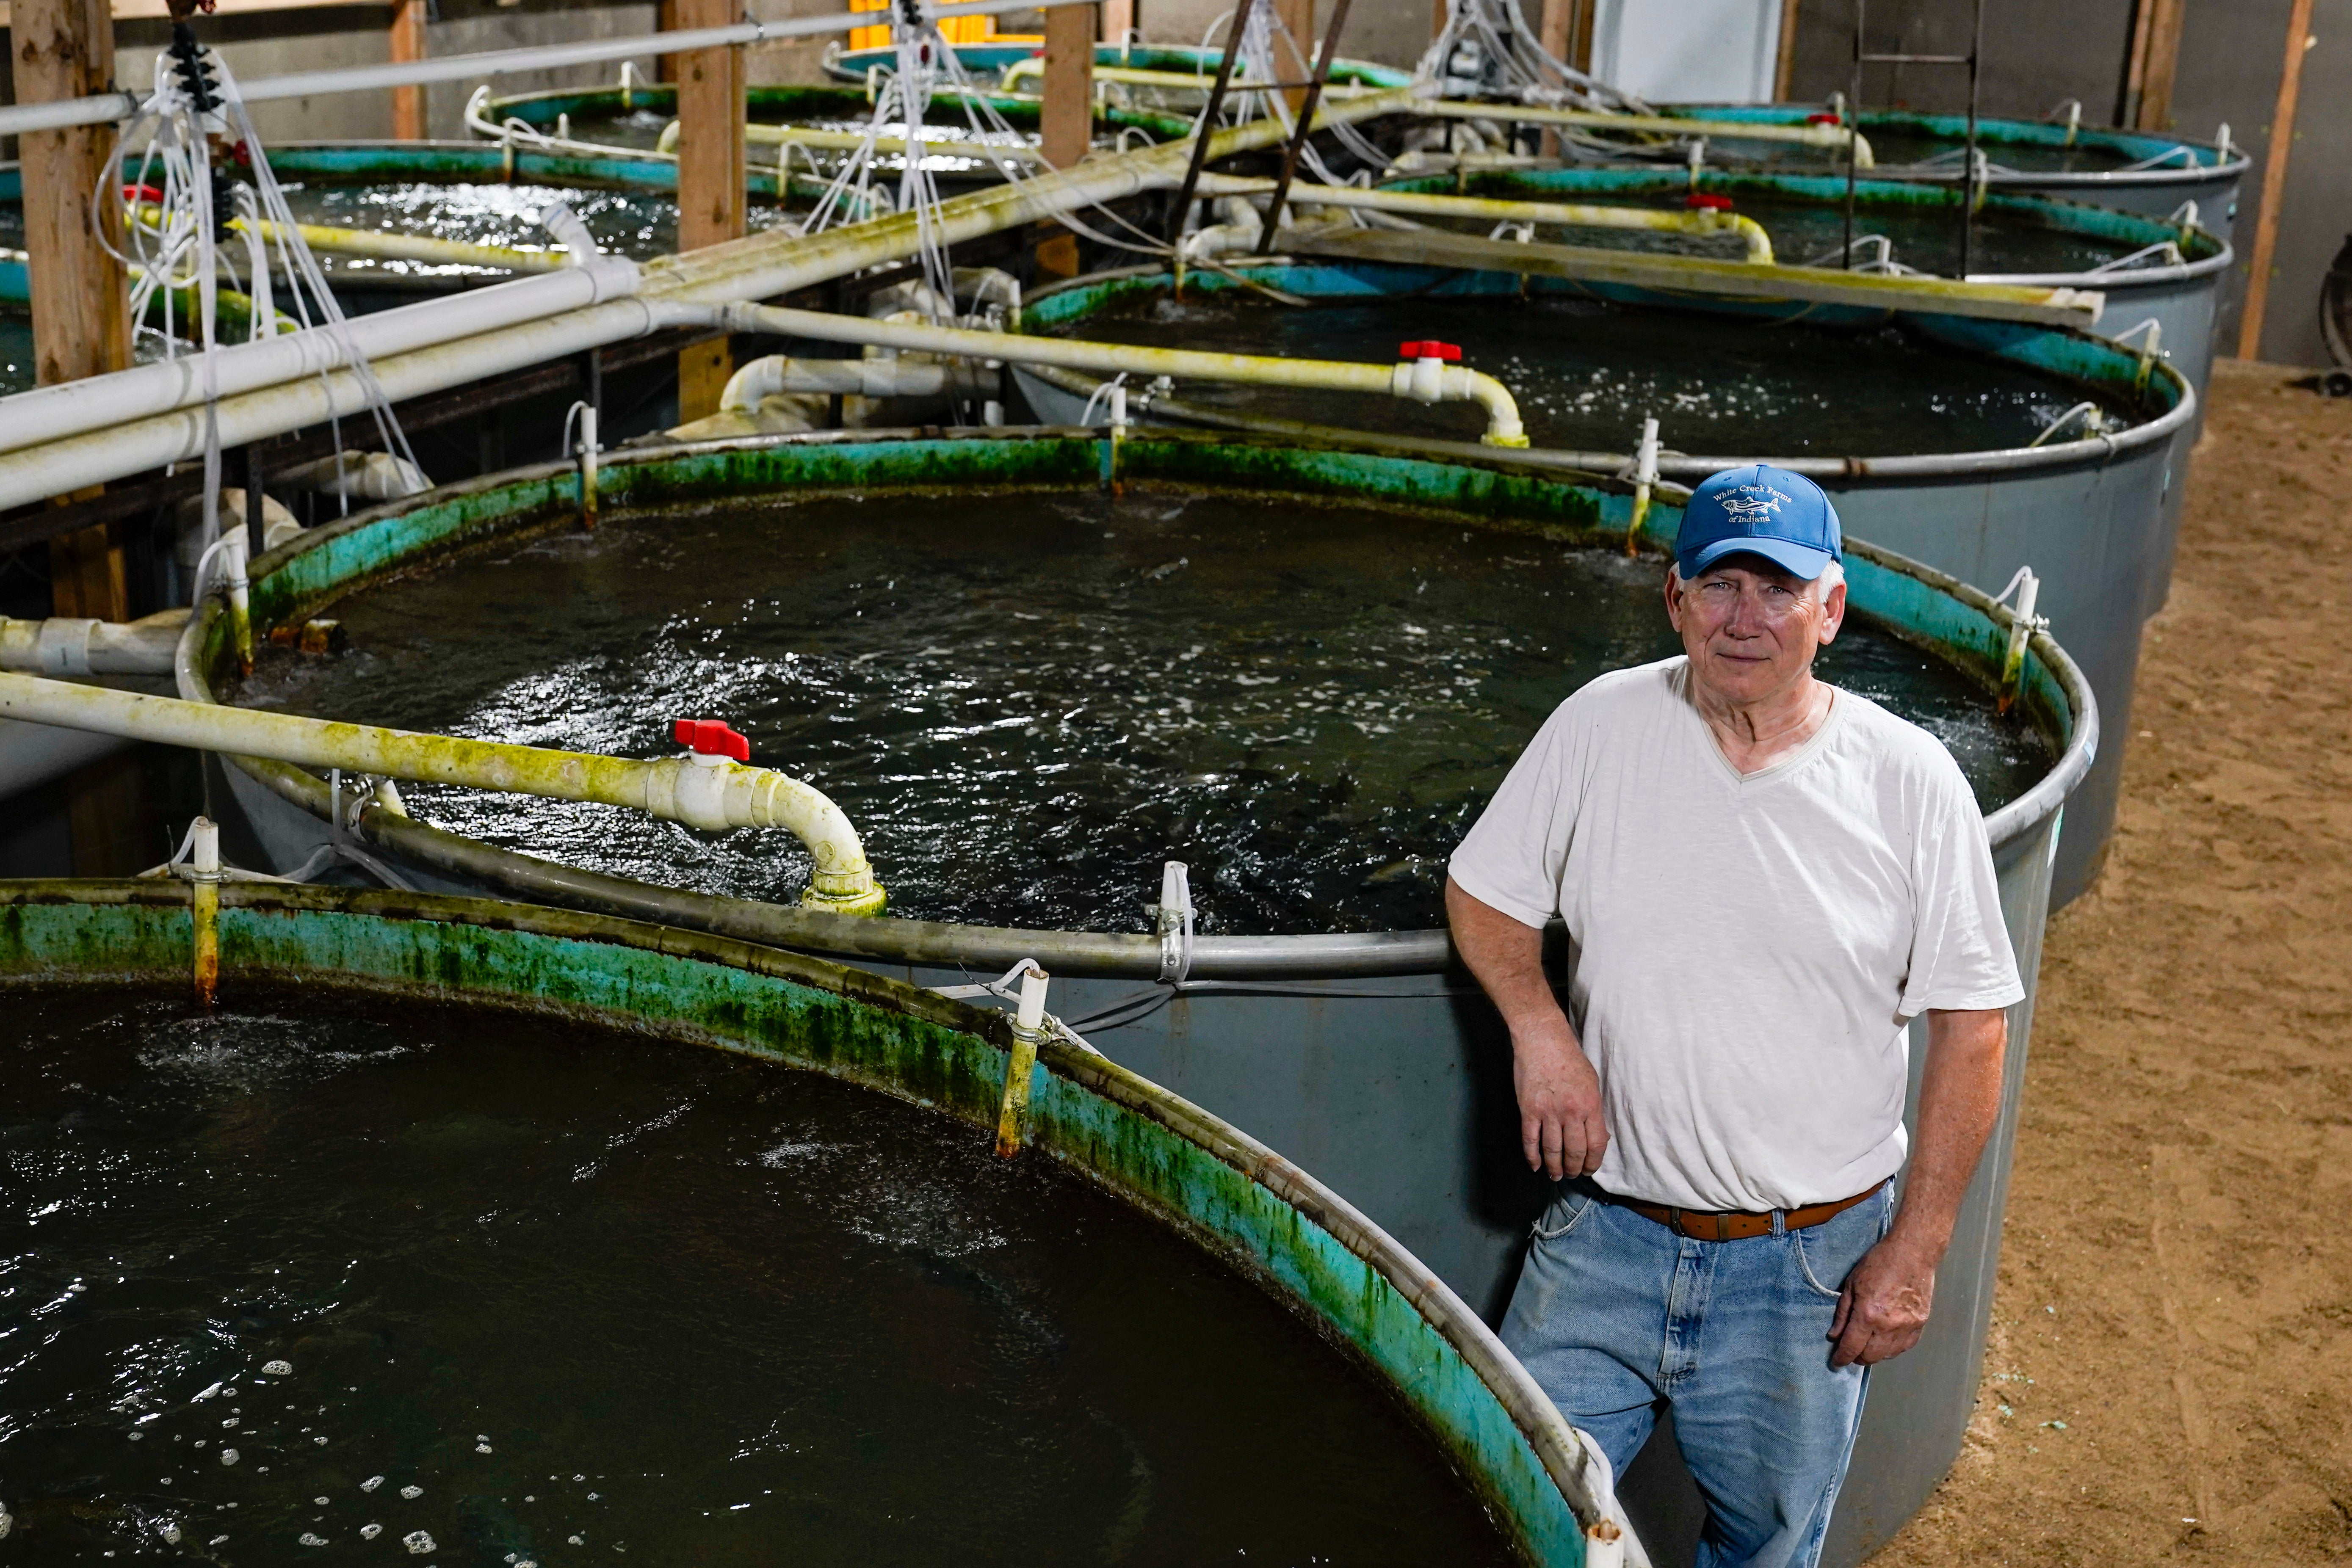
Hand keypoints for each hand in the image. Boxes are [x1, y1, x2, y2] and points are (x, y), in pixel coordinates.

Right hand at [1513, 1021, 1606, 1180]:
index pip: (1596, 1144)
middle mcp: (1570, 1112)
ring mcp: (1548, 1112)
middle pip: (1574, 1152)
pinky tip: (1536, 1165)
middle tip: (1572, 1174)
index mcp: (1590, 1105)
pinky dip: (1533, 1156)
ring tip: (1556, 1175)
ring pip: (1552, 1150)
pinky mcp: (1529, 1110)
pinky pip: (1530, 1140)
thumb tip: (1597, 1136)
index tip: (1589, 1169)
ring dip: (1555, 1168)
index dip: (1593, 1162)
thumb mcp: (1592, 1083)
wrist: (1542, 1040)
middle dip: (1574, 1169)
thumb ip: (1594, 1111)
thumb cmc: (1569, 1058)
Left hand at [1829, 1232, 1937, 1367]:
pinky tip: (1885, 1340)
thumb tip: (1834, 1335)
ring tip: (1867, 1344)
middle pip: (1870, 1357)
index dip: (1841, 1358)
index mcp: (1868, 1315)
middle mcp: (1889, 1326)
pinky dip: (1892, 1348)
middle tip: (1851, 1349)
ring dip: (1874, 1354)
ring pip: (1888, 1355)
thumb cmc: (1878, 1264)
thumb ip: (1842, 1313)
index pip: (1851, 1347)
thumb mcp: (1851, 1284)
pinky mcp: (1920, 1325)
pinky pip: (1904, 1347)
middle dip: (1857, 1357)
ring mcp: (1907, 1327)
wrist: (1912, 1253)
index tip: (1836, 1362)